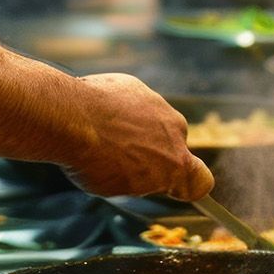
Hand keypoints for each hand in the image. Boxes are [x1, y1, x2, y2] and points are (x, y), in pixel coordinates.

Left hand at [59, 73, 212, 201]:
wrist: (71, 119)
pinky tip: (96, 113)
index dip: (189, 184)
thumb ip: (137, 177)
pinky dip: (119, 107)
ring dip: (135, 126)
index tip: (176, 187)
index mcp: (175, 167)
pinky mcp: (138, 87)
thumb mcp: (116, 186)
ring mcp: (158, 105)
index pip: (201, 181)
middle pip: (172, 145)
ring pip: (152, 121)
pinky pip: (132, 101)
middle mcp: (176, 133)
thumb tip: (134, 169)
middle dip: (153, 150)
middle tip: (121, 155)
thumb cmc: (90, 162)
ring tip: (103, 133)